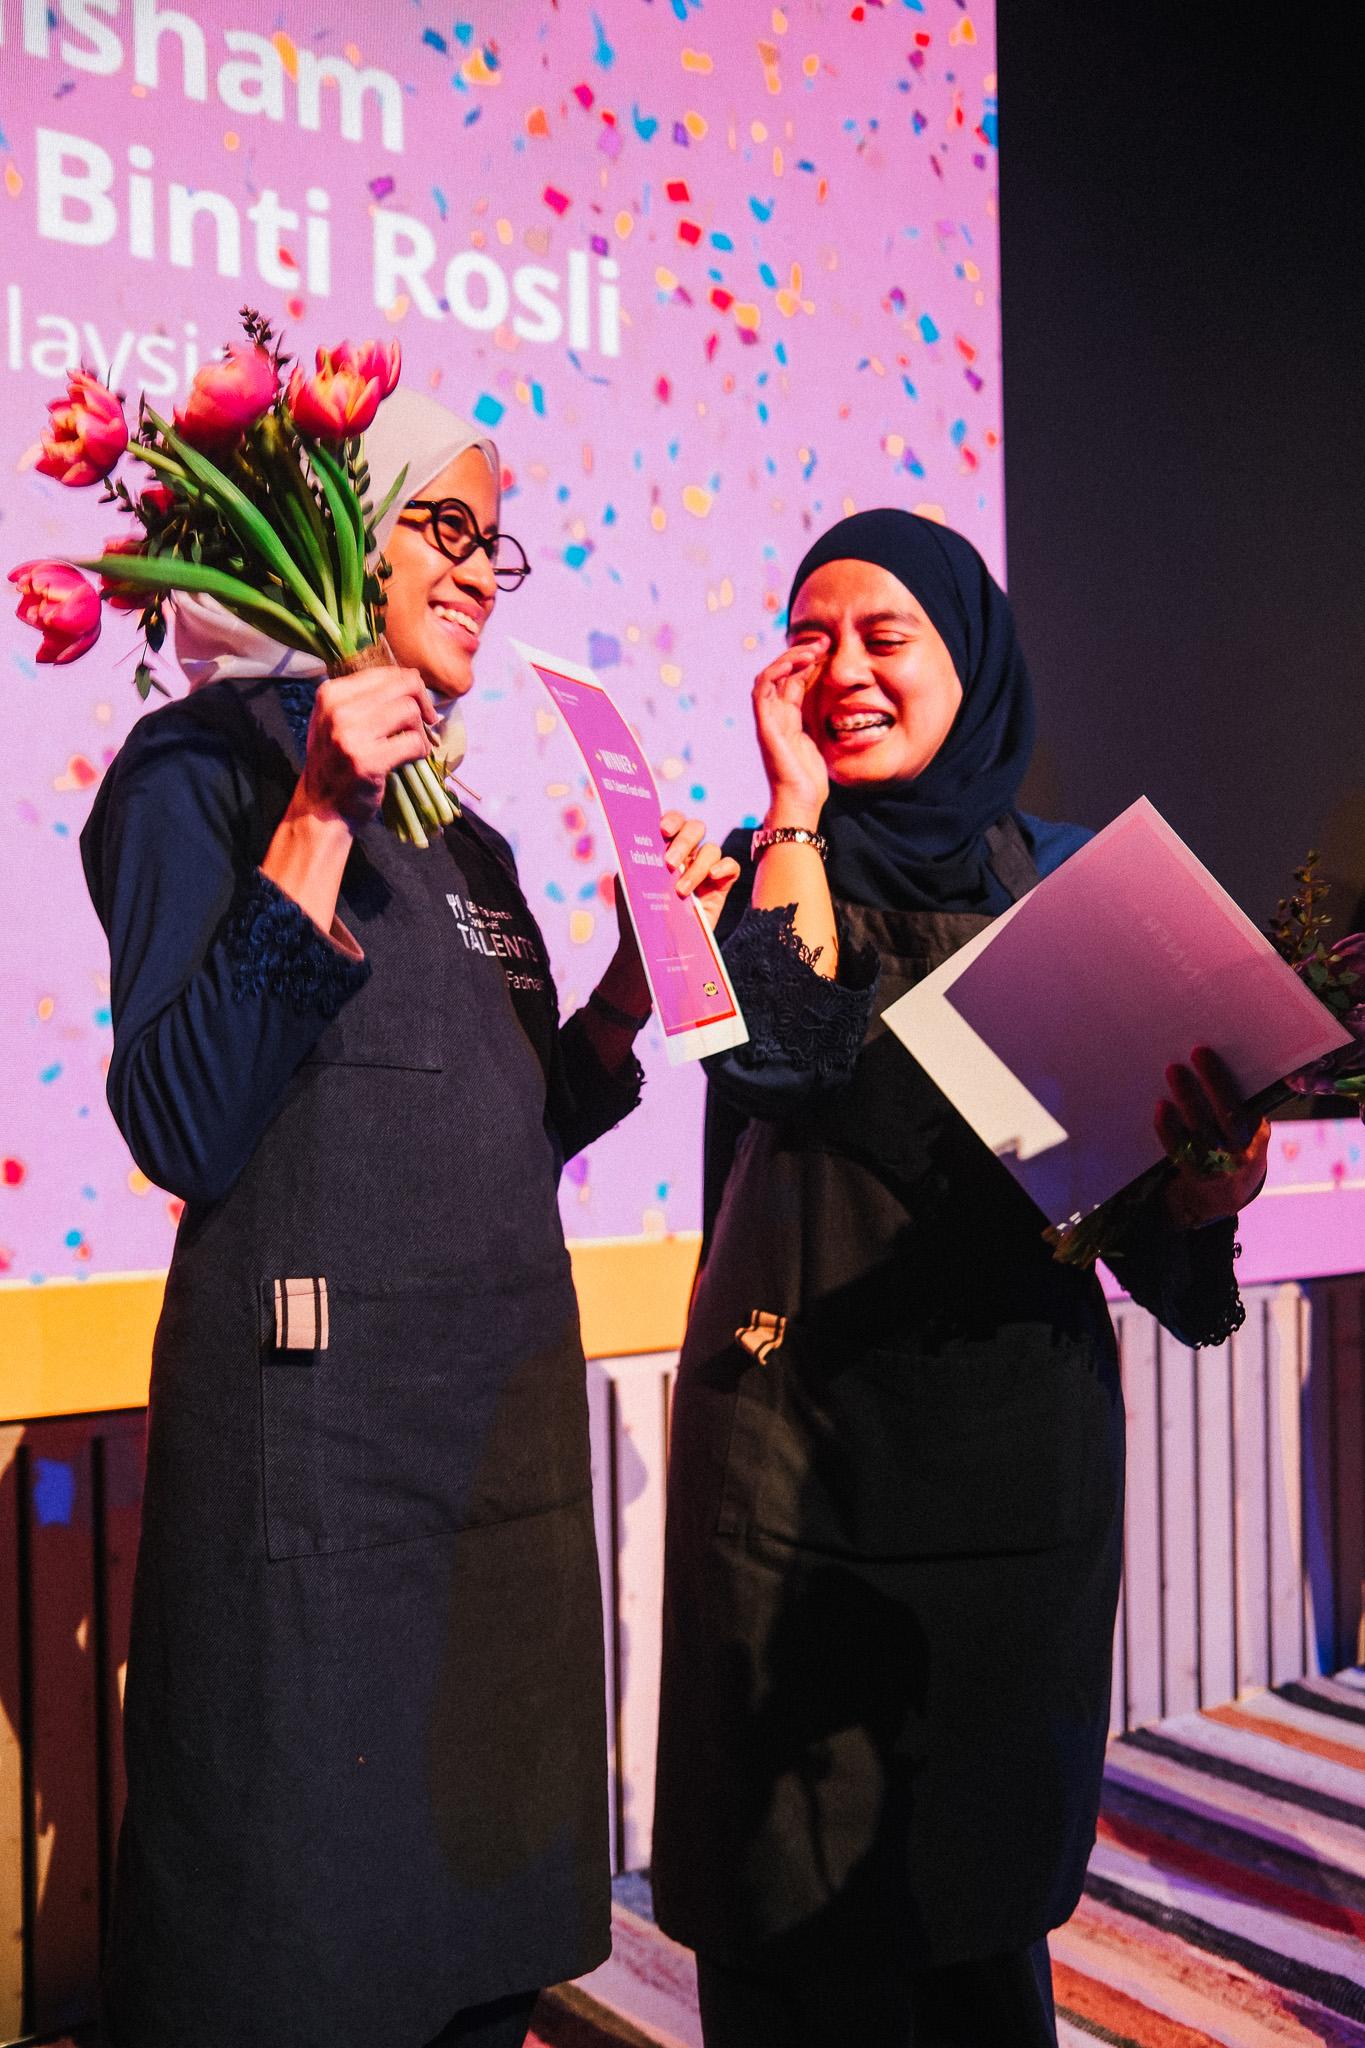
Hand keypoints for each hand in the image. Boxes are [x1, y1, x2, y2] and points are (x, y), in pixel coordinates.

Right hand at [301, 664, 436, 829]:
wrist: (322, 807)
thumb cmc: (337, 762)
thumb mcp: (338, 720)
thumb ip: (366, 698)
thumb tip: (412, 680)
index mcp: (331, 693)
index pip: (387, 673)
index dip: (411, 686)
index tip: (417, 705)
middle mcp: (337, 709)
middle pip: (403, 686)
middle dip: (422, 703)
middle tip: (427, 722)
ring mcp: (350, 735)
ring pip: (410, 711)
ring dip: (420, 730)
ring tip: (412, 745)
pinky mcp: (367, 761)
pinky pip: (413, 742)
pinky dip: (421, 751)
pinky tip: (412, 759)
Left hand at [605, 812, 742, 1018]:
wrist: (651, 946)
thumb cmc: (637, 914)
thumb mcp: (630, 884)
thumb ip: (636, 860)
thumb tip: (641, 841)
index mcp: (663, 846)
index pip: (673, 821)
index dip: (672, 820)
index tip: (662, 831)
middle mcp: (686, 854)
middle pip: (696, 828)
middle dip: (684, 841)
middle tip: (669, 864)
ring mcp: (704, 870)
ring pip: (712, 849)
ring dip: (696, 867)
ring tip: (681, 892)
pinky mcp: (720, 889)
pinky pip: (732, 866)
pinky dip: (724, 866)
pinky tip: (712, 876)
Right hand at [752, 643, 828, 826]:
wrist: (801, 801)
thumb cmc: (811, 778)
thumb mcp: (822, 738)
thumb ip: (822, 718)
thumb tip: (838, 698)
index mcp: (788, 717)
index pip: (793, 679)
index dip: (808, 660)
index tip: (829, 647)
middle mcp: (775, 715)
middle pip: (781, 673)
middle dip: (800, 653)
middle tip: (824, 641)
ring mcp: (767, 719)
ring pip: (769, 675)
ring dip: (788, 658)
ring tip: (812, 648)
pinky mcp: (763, 725)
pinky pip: (761, 690)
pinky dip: (774, 672)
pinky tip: (794, 662)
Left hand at [1157, 1045, 1269, 1229]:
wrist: (1228, 1194)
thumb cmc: (1240, 1147)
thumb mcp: (1254, 1130)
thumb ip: (1250, 1104)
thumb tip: (1255, 1065)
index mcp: (1257, 1137)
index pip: (1240, 1107)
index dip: (1221, 1081)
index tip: (1204, 1054)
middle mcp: (1240, 1153)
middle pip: (1224, 1115)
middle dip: (1210, 1082)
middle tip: (1193, 1055)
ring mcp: (1217, 1166)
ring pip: (1200, 1130)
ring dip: (1187, 1099)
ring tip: (1175, 1072)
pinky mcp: (1195, 1174)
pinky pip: (1180, 1149)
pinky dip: (1168, 1128)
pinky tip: (1161, 1108)